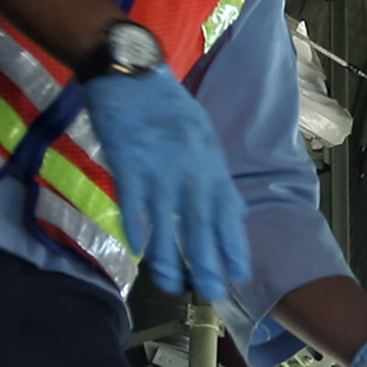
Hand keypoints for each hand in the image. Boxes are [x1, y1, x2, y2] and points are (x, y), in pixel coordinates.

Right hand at [80, 65, 250, 300]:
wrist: (130, 71)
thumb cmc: (165, 106)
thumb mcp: (201, 137)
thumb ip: (210, 174)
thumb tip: (225, 209)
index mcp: (210, 163)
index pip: (228, 212)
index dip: (233, 245)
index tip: (238, 274)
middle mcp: (190, 169)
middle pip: (202, 224)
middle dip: (208, 262)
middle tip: (212, 294)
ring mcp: (159, 167)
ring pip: (167, 222)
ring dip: (171, 257)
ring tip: (173, 286)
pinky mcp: (128, 162)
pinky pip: (133, 202)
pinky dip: (138, 227)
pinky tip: (140, 251)